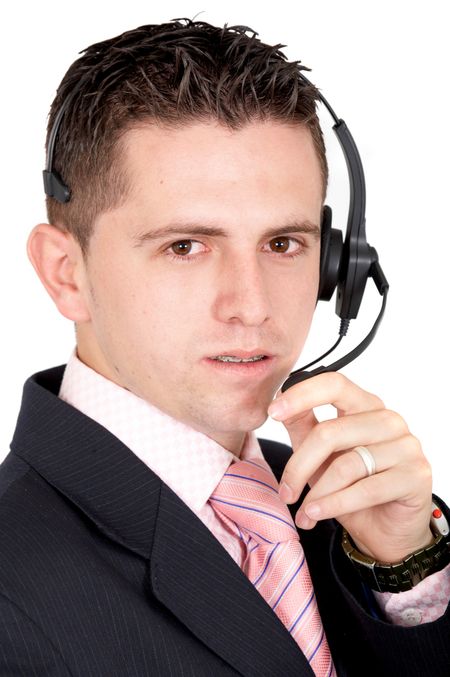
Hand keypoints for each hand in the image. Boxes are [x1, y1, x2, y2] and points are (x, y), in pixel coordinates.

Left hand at [267, 372, 433, 562]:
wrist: (386, 530)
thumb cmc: (351, 486)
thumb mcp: (320, 455)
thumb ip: (303, 425)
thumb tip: (279, 399)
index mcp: (365, 405)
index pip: (334, 384)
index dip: (301, 395)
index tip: (272, 412)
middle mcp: (389, 419)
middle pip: (330, 433)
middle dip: (299, 466)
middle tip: (285, 492)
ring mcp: (406, 445)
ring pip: (346, 465)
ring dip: (317, 493)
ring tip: (304, 512)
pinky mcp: (416, 475)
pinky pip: (366, 489)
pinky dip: (335, 504)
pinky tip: (317, 514)